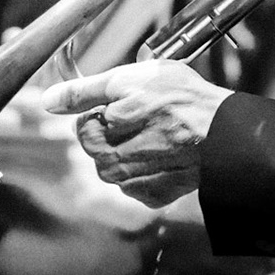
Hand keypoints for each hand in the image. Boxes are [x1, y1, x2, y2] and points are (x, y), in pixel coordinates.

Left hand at [41, 61, 233, 207]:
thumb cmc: (182, 99)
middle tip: (142, 118)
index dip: (102, 110)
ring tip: (155, 135)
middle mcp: (117, 164)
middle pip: (96, 149)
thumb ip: (86, 90)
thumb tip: (49, 100)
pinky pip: (133, 185)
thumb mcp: (132, 79)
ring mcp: (135, 182)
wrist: (225, 133)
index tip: (124, 104)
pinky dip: (143, 170)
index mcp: (106, 133)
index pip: (83, 124)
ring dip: (126, 152)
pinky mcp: (154, 196)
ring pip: (112, 168)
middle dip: (112, 133)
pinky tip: (163, 155)